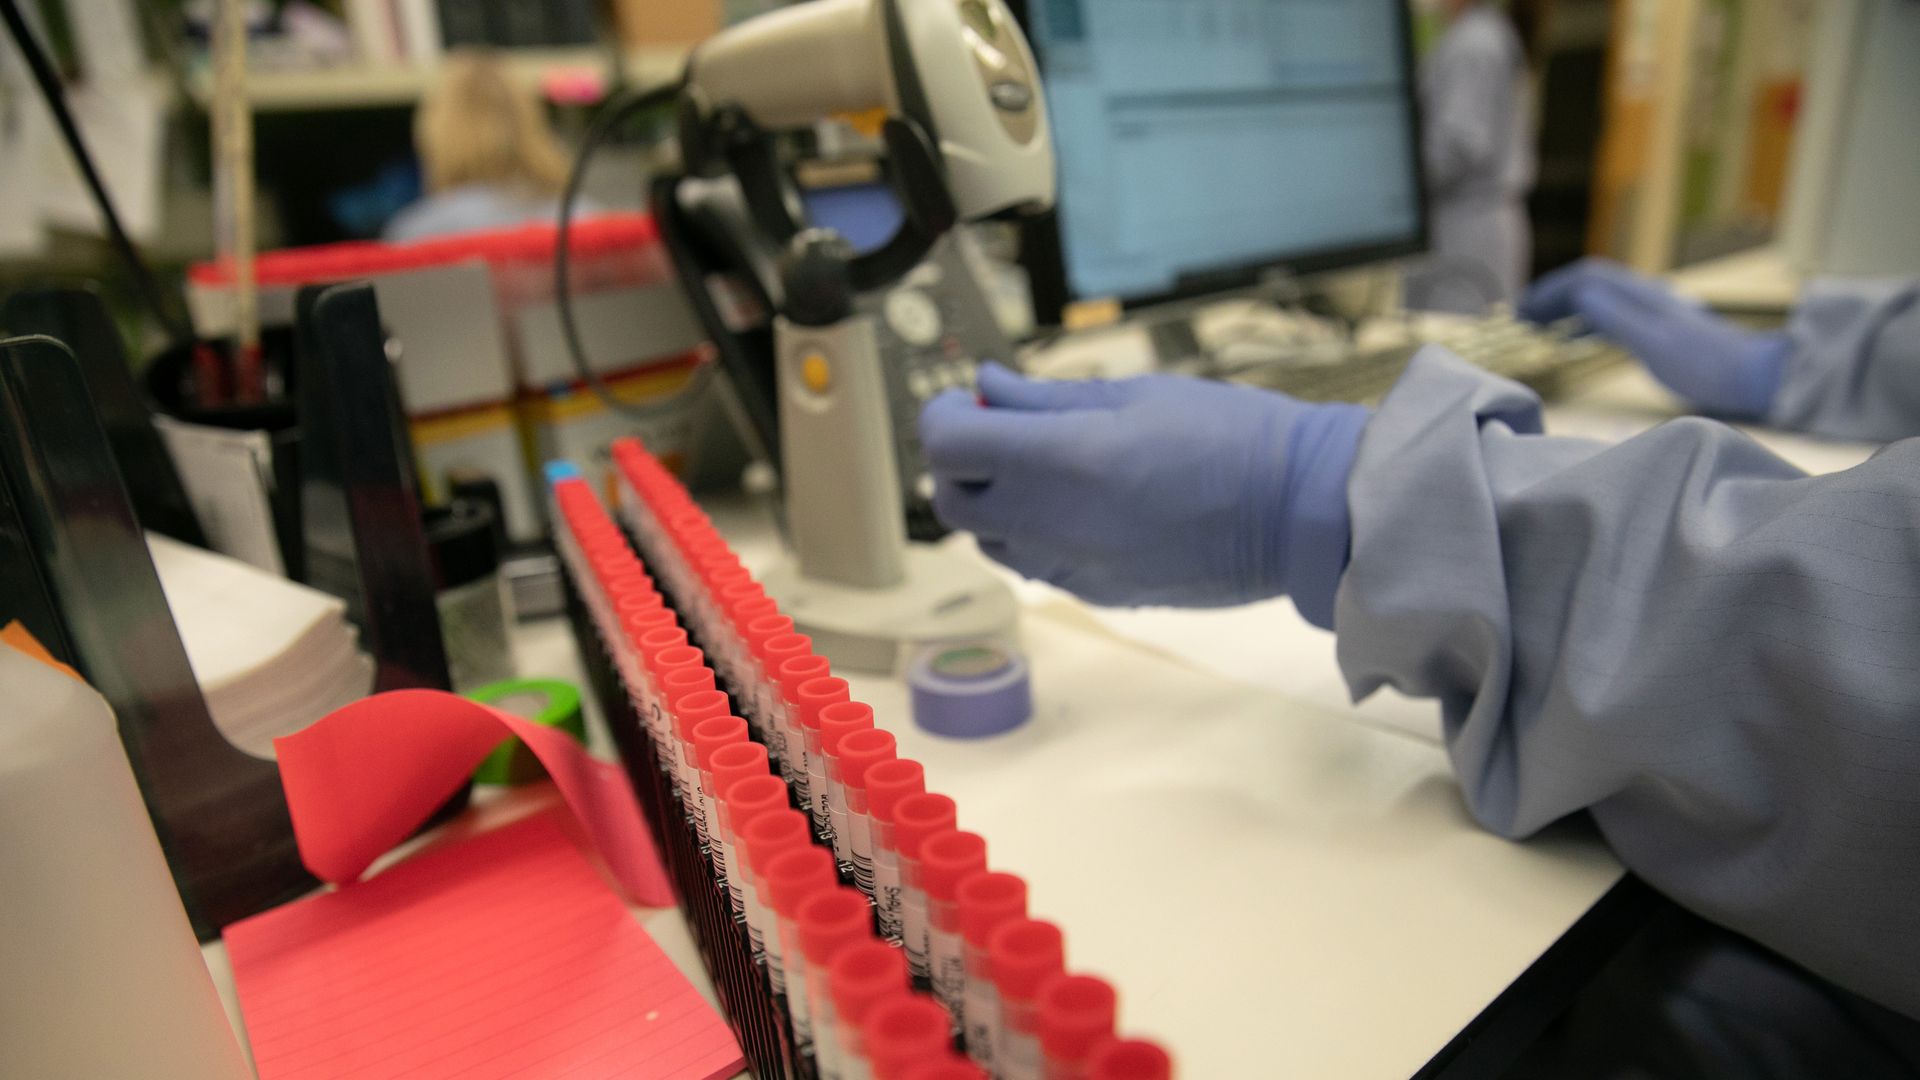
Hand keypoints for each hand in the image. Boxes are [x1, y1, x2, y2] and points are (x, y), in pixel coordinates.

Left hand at [918, 363, 1368, 624]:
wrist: (1299, 513)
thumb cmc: (1231, 437)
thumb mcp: (1134, 395)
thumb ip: (1046, 397)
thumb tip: (987, 386)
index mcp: (1060, 459)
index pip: (947, 444)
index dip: (944, 415)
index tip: (967, 400)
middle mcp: (1052, 521)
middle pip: (951, 500)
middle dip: (960, 461)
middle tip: (1000, 430)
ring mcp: (1072, 566)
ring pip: (986, 539)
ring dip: (991, 502)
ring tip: (1041, 470)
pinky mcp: (1096, 592)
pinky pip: (1032, 564)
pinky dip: (1030, 534)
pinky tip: (1076, 507)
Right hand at [1520, 258, 1790, 418]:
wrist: (1751, 376)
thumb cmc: (1705, 365)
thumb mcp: (1654, 343)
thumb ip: (1616, 317)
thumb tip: (1580, 294)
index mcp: (1641, 296)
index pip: (1586, 278)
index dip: (1550, 290)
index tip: (1521, 311)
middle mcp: (1645, 297)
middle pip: (1589, 285)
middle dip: (1552, 297)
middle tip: (1520, 319)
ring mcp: (1653, 313)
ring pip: (1598, 300)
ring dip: (1566, 310)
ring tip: (1538, 329)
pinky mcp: (1658, 330)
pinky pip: (1610, 317)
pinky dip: (1584, 324)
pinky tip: (1574, 341)